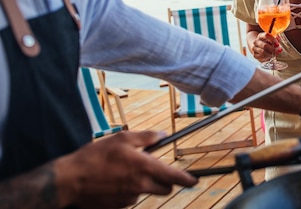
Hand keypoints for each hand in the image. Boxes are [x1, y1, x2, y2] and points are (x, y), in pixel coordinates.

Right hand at [56, 131, 197, 207]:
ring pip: (145, 192)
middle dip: (164, 181)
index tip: (194, 180)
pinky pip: (129, 199)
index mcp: (144, 168)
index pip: (174, 177)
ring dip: (142, 184)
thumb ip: (146, 137)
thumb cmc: (95, 156)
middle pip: (164, 188)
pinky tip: (112, 182)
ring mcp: (129, 199)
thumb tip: (162, 135)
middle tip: (151, 169)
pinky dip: (126, 191)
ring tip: (122, 172)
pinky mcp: (118, 207)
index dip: (187, 179)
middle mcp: (140, 186)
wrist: (69, 181)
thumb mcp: (122, 139)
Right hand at [251, 32, 281, 61]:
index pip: (266, 35)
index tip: (278, 44)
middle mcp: (256, 42)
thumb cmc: (267, 42)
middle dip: (273, 49)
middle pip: (264, 45)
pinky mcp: (255, 55)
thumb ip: (275, 38)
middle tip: (279, 51)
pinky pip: (262, 57)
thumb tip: (278, 39)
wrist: (257, 46)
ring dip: (271, 54)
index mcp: (260, 36)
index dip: (273, 40)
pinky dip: (267, 58)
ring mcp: (254, 49)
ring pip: (263, 52)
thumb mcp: (270, 38)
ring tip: (276, 54)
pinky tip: (271, 57)